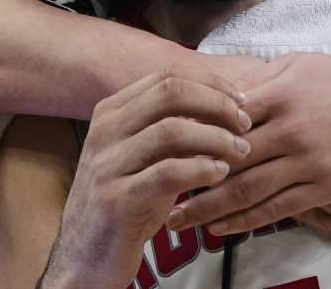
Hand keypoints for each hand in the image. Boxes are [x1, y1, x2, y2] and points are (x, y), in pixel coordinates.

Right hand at [45, 67, 251, 288]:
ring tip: (239, 152)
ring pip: (172, 130)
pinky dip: (202, 169)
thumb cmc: (126, 201)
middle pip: (170, 93)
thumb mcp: (141, 155)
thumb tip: (223, 102)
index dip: (210, 83)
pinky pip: (168, 172)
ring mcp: (107, 164)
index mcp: (110, 112)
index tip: (240, 101)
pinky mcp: (116, 200)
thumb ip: (171, 127)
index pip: (166, 76)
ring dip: (216, 138)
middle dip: (217, 104)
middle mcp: (104, 131)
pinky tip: (219, 175)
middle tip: (244, 125)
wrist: (86, 255)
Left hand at [169, 53, 330, 235]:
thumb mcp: (295, 63)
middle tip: (156, 195)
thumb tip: (217, 93)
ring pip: (249, 190)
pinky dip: (247, 220)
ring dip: (210, 209)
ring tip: (179, 220)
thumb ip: (256, 80)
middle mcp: (290, 130)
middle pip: (228, 161)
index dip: (190, 137)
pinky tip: (222, 227)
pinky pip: (279, 208)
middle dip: (189, 181)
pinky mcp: (326, 185)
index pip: (221, 119)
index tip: (160, 151)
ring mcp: (309, 161)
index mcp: (277, 95)